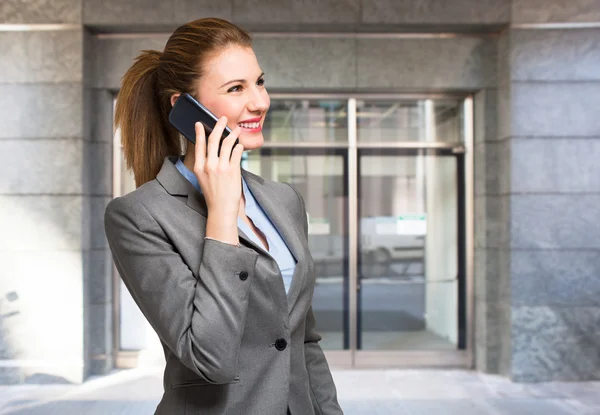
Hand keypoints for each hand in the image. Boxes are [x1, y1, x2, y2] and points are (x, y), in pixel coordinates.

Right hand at [193, 117, 244, 243]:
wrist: (221, 209)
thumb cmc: (213, 194)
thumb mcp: (202, 178)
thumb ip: (205, 164)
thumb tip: (211, 148)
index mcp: (199, 167)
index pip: (199, 145)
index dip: (199, 132)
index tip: (200, 123)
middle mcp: (209, 166)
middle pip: (214, 140)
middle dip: (219, 126)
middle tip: (223, 119)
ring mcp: (221, 168)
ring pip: (227, 143)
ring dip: (233, 134)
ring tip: (237, 129)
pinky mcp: (233, 170)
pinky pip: (237, 152)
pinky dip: (239, 146)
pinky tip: (240, 145)